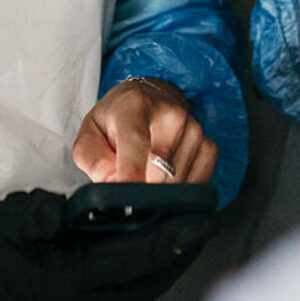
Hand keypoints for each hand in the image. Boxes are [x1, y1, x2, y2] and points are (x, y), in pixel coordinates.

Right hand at [0, 189, 211, 300]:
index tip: (204, 217)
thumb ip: (38, 212)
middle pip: (148, 283)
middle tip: (200, 223)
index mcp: (69, 282)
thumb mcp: (7, 220)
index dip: (173, 238)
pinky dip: (138, 291)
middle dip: (178, 253)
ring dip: (160, 273)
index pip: (135, 259)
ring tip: (178, 240)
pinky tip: (144, 267)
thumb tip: (67, 211)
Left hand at [73, 77, 216, 185]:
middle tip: (127, 174)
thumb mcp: (90, 132)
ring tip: (146, 167)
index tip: (125, 200)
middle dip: (138, 187)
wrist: (149, 100)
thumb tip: (114, 185)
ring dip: (158, 188)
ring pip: (175, 184)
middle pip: (156, 173)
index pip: (136, 143)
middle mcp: (171, 114)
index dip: (131, 175)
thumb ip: (93, 160)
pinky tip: (166, 174)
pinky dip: (179, 189)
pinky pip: (197, 185)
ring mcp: (194, 129)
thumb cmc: (116, 120)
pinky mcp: (209, 145)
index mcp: (135, 106)